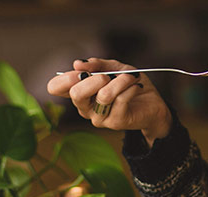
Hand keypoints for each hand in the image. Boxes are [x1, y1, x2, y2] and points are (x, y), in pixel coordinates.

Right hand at [47, 58, 171, 145]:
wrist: (152, 104)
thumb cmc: (130, 85)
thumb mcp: (114, 68)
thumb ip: (97, 64)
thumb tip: (77, 64)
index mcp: (79, 93)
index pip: (55, 88)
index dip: (65, 77)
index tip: (82, 70)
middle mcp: (85, 108)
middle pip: (76, 94)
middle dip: (94, 79)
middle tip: (108, 75)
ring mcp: (99, 118)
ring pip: (103, 95)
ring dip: (120, 81)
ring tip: (131, 77)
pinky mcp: (115, 122)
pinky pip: (121, 99)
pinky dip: (130, 87)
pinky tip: (136, 86)